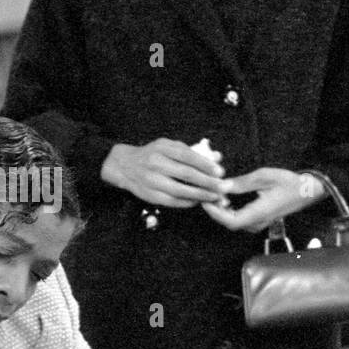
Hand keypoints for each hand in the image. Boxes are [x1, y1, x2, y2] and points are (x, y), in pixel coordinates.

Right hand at [101, 139, 226, 207]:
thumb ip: (192, 151)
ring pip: (180, 190)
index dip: (205, 164)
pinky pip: (172, 201)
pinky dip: (187, 202)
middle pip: (186, 174)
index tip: (220, 171)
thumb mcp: (169, 146)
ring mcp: (151, 181)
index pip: (187, 156)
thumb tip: (217, 157)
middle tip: (223, 187)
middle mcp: (155, 163)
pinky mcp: (150, 195)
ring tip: (215, 196)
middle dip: (207, 182)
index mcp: (162, 148)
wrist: (125, 166)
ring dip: (200, 195)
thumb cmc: (153, 154)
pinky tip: (199, 201)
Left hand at [203, 167, 323, 232]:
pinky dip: (230, 211)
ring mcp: (261, 222)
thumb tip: (222, 185)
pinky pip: (241, 220)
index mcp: (259, 213)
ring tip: (215, 196)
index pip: (231, 221)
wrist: (310, 190)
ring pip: (235, 222)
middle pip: (230, 223)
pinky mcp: (262, 219)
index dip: (215, 213)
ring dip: (222, 211)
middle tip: (208, 195)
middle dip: (216, 210)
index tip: (205, 200)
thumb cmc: (290, 182)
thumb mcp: (265, 177)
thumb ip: (242, 183)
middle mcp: (259, 222)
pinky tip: (227, 199)